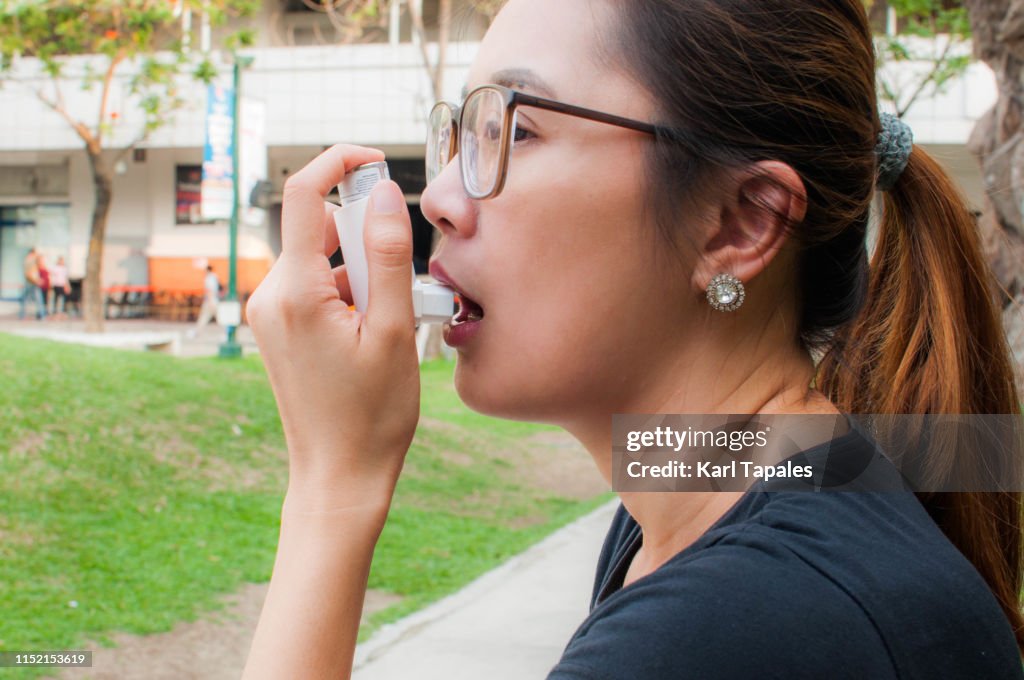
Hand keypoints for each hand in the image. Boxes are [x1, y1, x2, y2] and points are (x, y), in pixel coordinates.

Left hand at [246, 144, 420, 512]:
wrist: (339, 475)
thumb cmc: (371, 413)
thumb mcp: (392, 331)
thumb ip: (387, 257)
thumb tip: (384, 195)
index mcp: (294, 293)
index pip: (301, 195)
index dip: (338, 163)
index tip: (375, 161)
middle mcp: (270, 297)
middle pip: (315, 229)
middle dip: (363, 240)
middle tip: (398, 286)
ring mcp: (269, 315)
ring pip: (317, 259)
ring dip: (359, 271)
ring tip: (387, 323)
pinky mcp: (277, 330)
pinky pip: (312, 286)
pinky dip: (346, 292)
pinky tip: (370, 332)